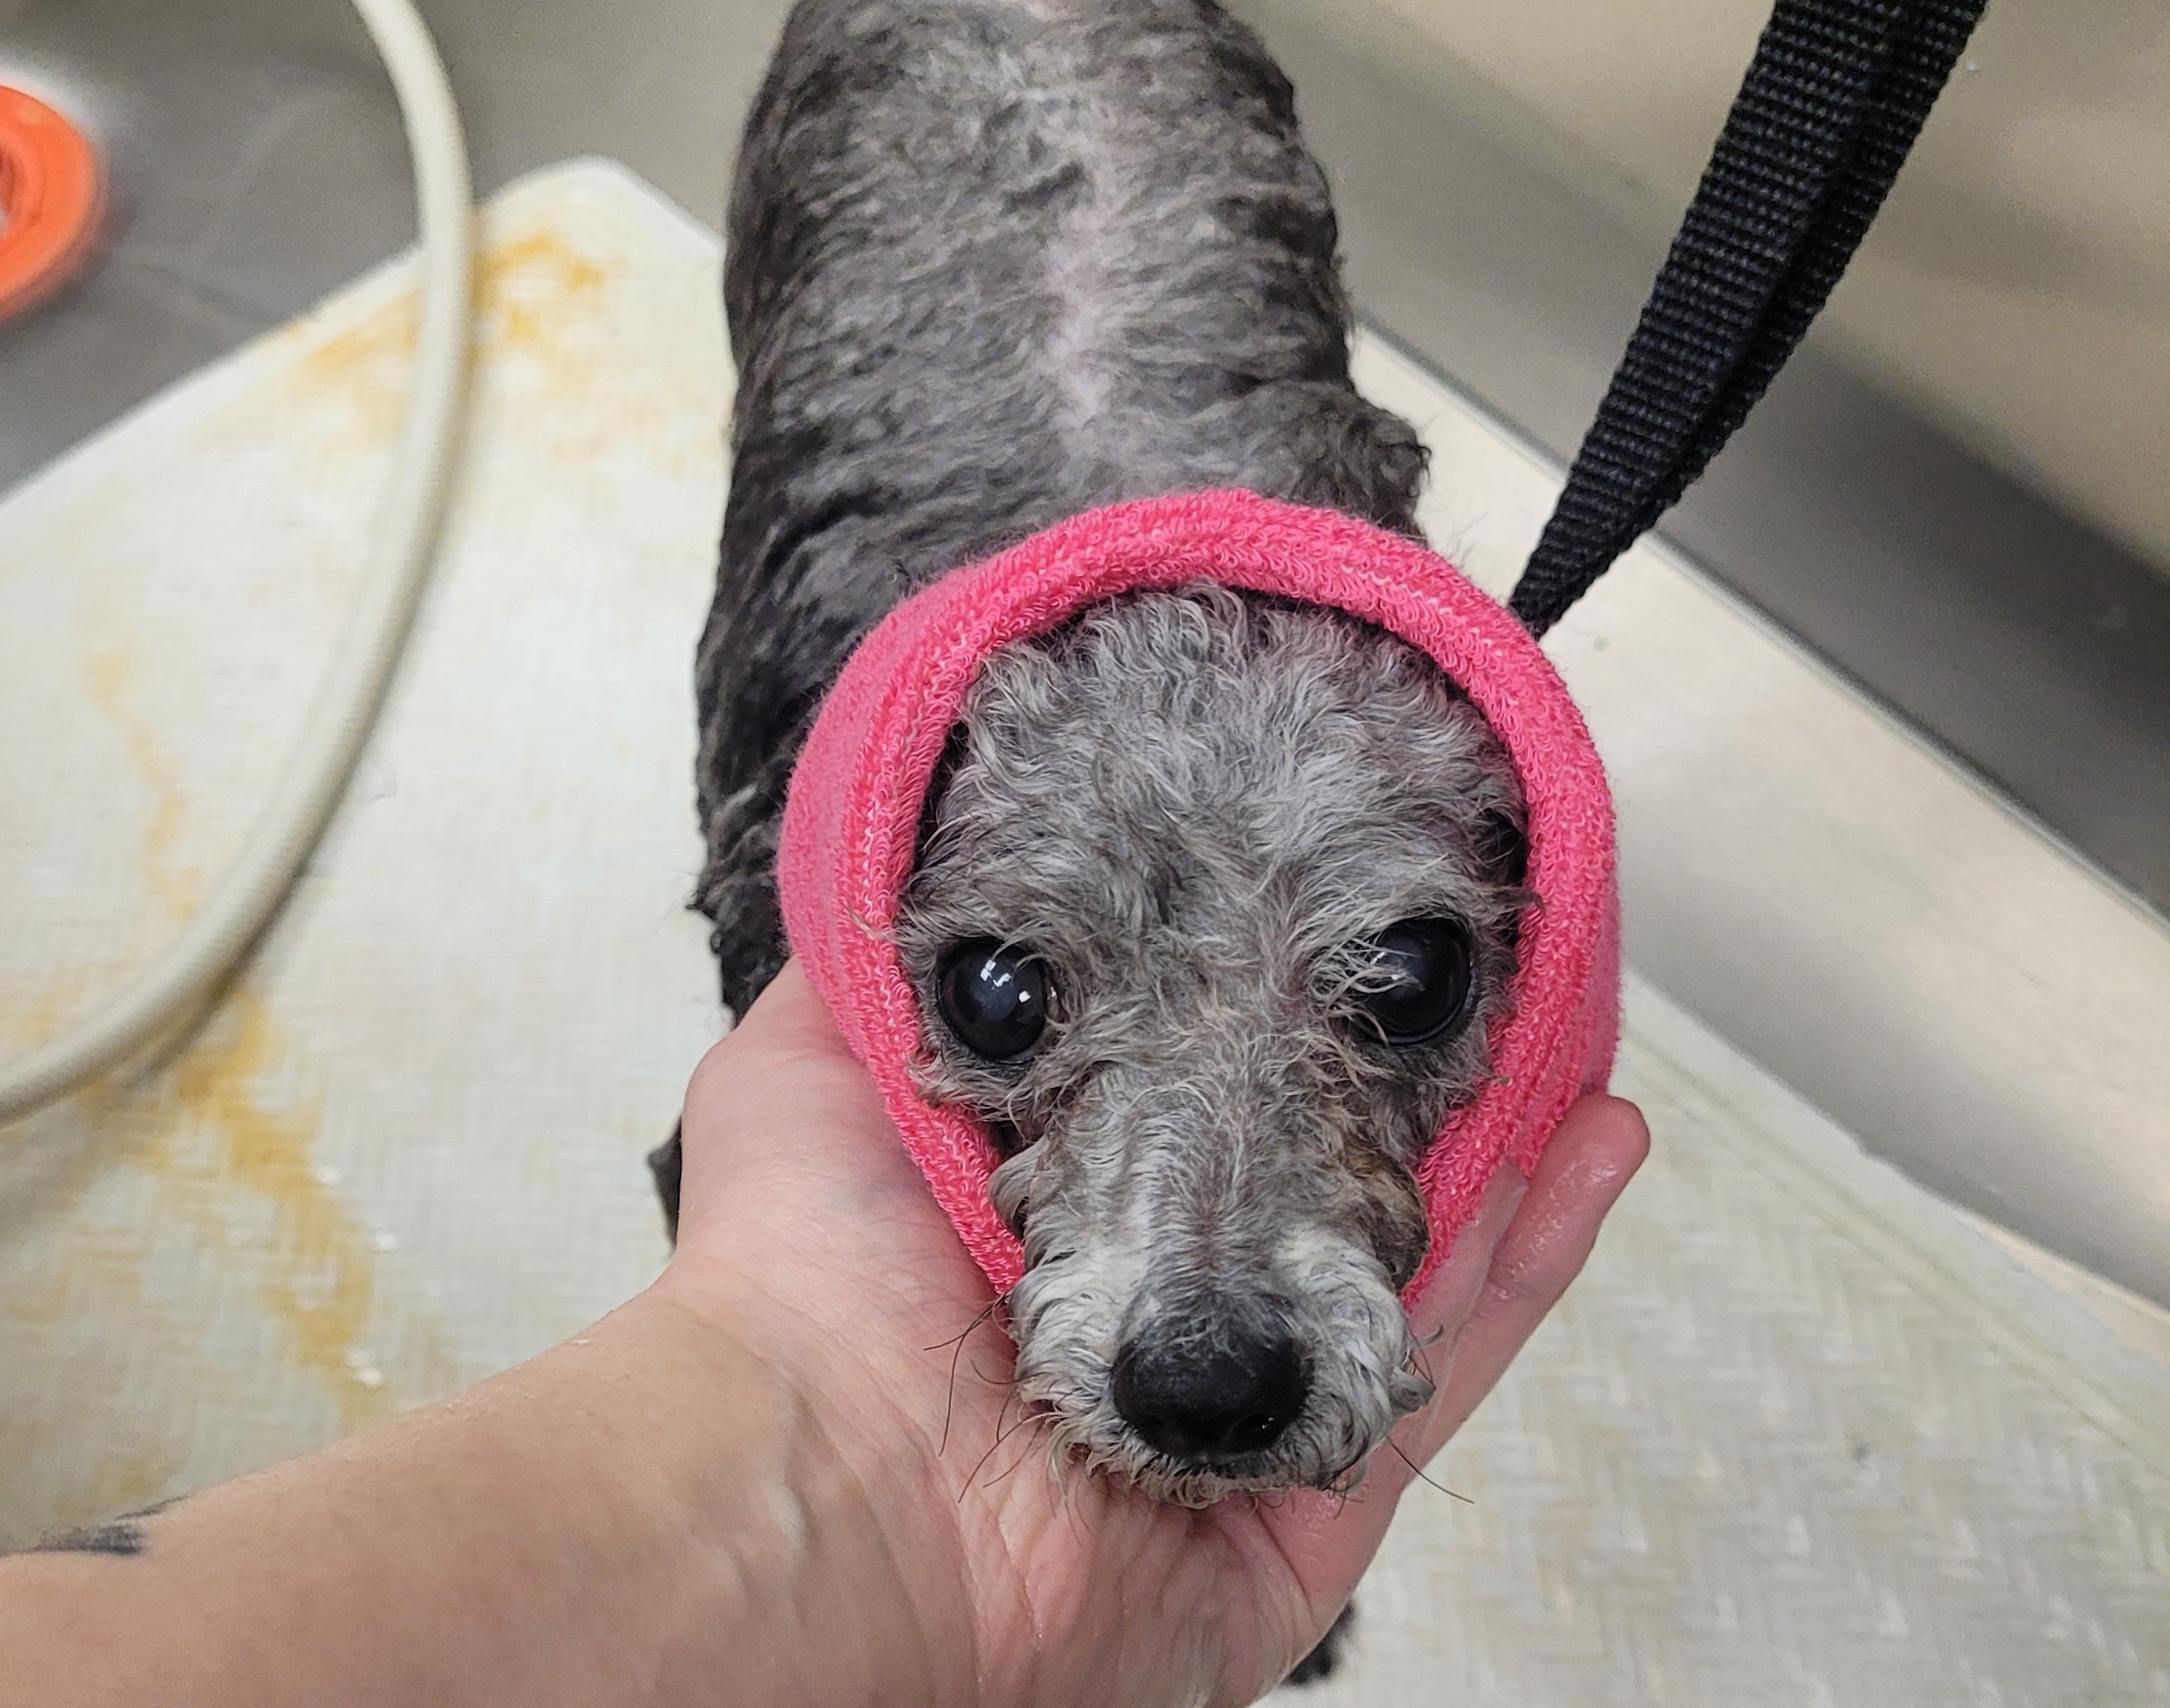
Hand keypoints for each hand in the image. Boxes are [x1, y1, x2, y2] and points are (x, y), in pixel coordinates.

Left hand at [662, 961, 1647, 1707]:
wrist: (822, 1492)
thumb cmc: (795, 1286)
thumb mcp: (808, 1072)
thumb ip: (876, 986)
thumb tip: (909, 879)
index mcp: (1064, 1220)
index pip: (1208, 1104)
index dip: (1288, 1023)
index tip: (1353, 929)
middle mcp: (1160, 1311)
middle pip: (1329, 1183)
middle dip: (1419, 1091)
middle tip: (1493, 985)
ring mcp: (1241, 1407)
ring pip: (1412, 1270)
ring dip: (1508, 1162)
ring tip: (1581, 1053)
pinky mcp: (1307, 1501)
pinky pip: (1443, 1375)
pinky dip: (1527, 1268)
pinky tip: (1586, 1155)